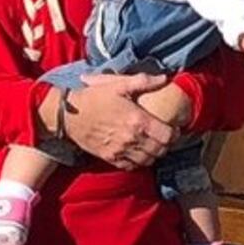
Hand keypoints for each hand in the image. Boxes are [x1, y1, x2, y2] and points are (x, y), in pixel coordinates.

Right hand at [63, 72, 188, 170]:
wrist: (69, 115)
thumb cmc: (94, 98)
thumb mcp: (118, 84)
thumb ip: (143, 81)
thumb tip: (164, 78)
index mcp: (137, 120)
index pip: (167, 136)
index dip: (174, 133)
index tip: (173, 129)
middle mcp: (132, 138)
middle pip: (160, 150)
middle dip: (166, 145)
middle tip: (164, 137)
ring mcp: (121, 150)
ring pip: (148, 161)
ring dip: (154, 154)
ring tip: (152, 145)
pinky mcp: (110, 158)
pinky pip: (131, 166)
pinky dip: (138, 162)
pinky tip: (138, 152)